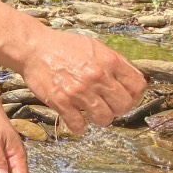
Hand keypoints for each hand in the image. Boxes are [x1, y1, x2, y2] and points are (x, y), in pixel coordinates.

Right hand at [19, 29, 146, 134]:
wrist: (34, 49)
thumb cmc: (64, 47)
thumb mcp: (95, 46)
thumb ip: (115, 62)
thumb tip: (132, 79)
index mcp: (109, 61)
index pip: (138, 86)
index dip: (134, 95)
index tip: (127, 97)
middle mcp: (97, 77)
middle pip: (124, 106)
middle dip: (118, 108)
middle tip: (108, 105)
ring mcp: (79, 92)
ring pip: (104, 119)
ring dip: (100, 118)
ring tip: (92, 111)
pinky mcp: (62, 103)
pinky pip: (79, 125)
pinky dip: (79, 126)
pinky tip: (75, 118)